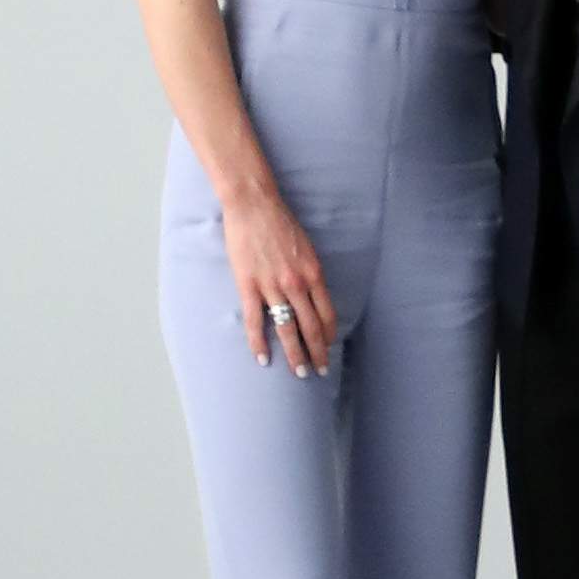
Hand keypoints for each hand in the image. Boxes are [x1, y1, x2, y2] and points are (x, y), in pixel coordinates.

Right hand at [221, 189, 335, 374]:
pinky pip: (256, 320)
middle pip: (311, 327)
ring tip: (299, 373)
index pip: (327, 314)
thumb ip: (310, 273)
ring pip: (287, 329)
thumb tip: (313, 296)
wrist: (254, 205)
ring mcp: (273, 286)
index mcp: (314, 274)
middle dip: (317, 352)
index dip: (329, 335)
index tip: (329, 348)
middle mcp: (297, 284)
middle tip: (320, 371)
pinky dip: (259, 342)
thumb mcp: (307, 248)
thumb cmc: (281, 223)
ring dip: (295, 354)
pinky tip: (263, 358)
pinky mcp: (249, 285)